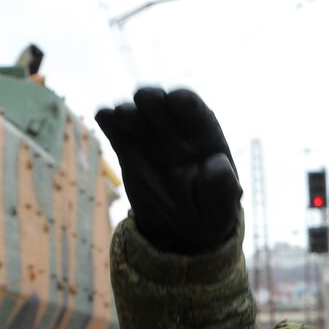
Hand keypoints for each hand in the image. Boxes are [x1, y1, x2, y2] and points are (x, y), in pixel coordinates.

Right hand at [95, 88, 242, 253]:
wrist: (181, 229)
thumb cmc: (210, 213)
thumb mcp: (222, 210)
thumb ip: (224, 188)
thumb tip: (218, 165)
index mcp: (204, 136)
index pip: (193, 106)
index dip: (183, 100)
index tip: (173, 101)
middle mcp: (175, 130)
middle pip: (159, 100)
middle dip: (151, 99)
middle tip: (143, 109)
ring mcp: (149, 137)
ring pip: (134, 111)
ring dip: (126, 111)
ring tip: (121, 118)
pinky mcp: (126, 147)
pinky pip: (114, 127)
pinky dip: (107, 119)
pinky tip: (105, 119)